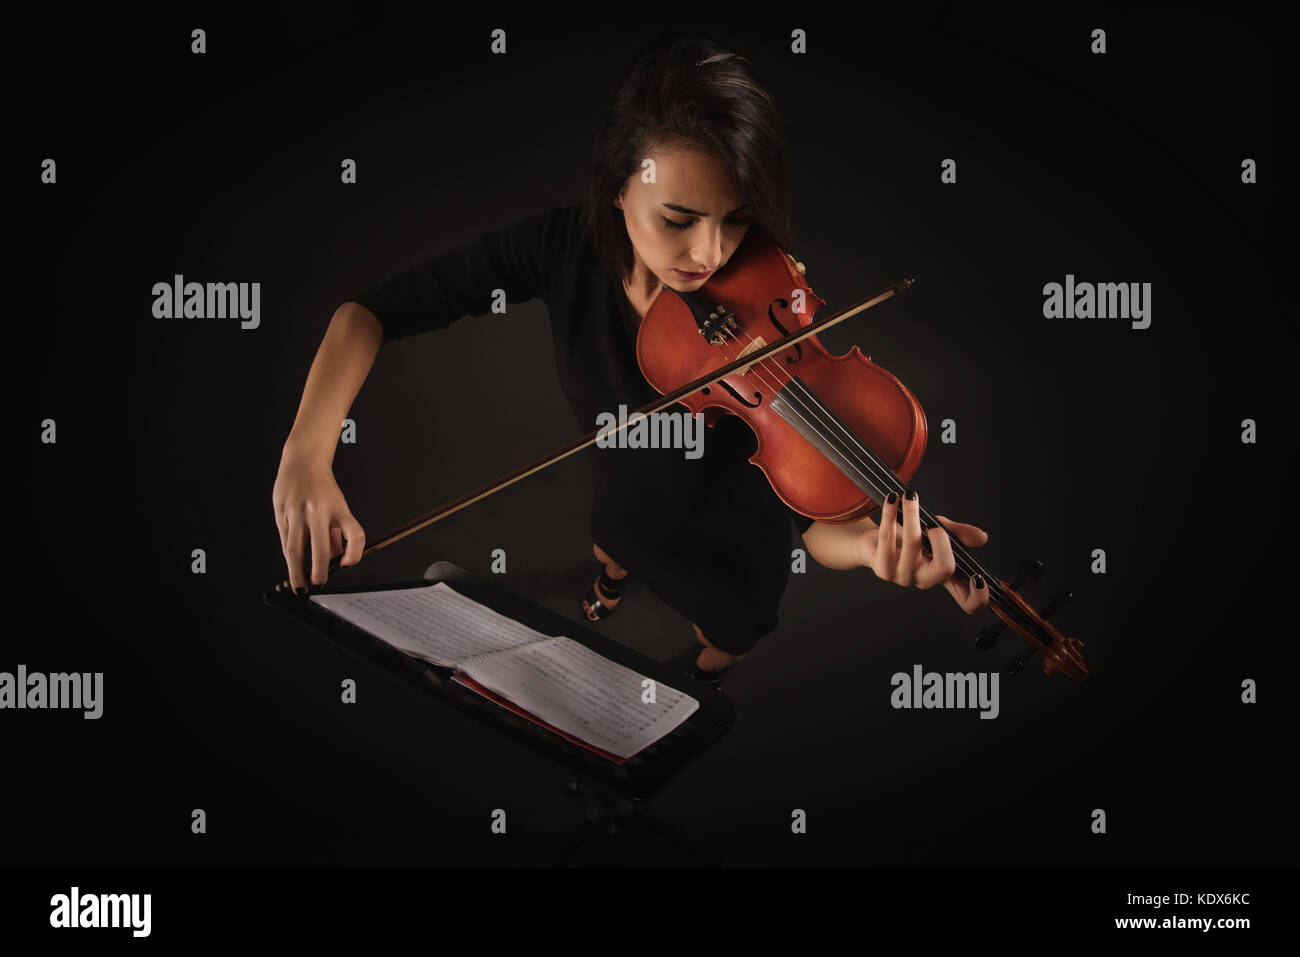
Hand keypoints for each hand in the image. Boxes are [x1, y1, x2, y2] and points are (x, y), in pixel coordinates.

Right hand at [272, 444, 365, 593]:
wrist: (302, 461)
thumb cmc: (322, 486)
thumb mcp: (338, 505)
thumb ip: (336, 533)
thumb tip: (335, 560)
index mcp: (338, 507)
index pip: (354, 535)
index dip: (354, 554)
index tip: (348, 565)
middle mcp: (318, 510)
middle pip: (319, 549)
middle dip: (318, 572)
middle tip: (317, 584)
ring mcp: (297, 512)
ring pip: (295, 548)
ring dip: (297, 571)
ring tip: (299, 584)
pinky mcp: (280, 513)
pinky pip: (284, 540)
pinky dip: (288, 556)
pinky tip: (291, 565)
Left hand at [857, 490, 990, 613]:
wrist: (873, 541)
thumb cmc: (909, 538)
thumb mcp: (938, 532)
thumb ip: (959, 533)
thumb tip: (982, 537)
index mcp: (942, 576)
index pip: (966, 600)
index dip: (978, 596)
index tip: (979, 577)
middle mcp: (924, 581)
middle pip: (944, 569)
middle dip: (942, 538)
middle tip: (932, 524)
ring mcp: (903, 577)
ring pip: (913, 543)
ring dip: (912, 513)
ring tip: (909, 496)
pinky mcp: (882, 569)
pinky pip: (887, 537)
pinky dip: (890, 514)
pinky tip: (892, 500)